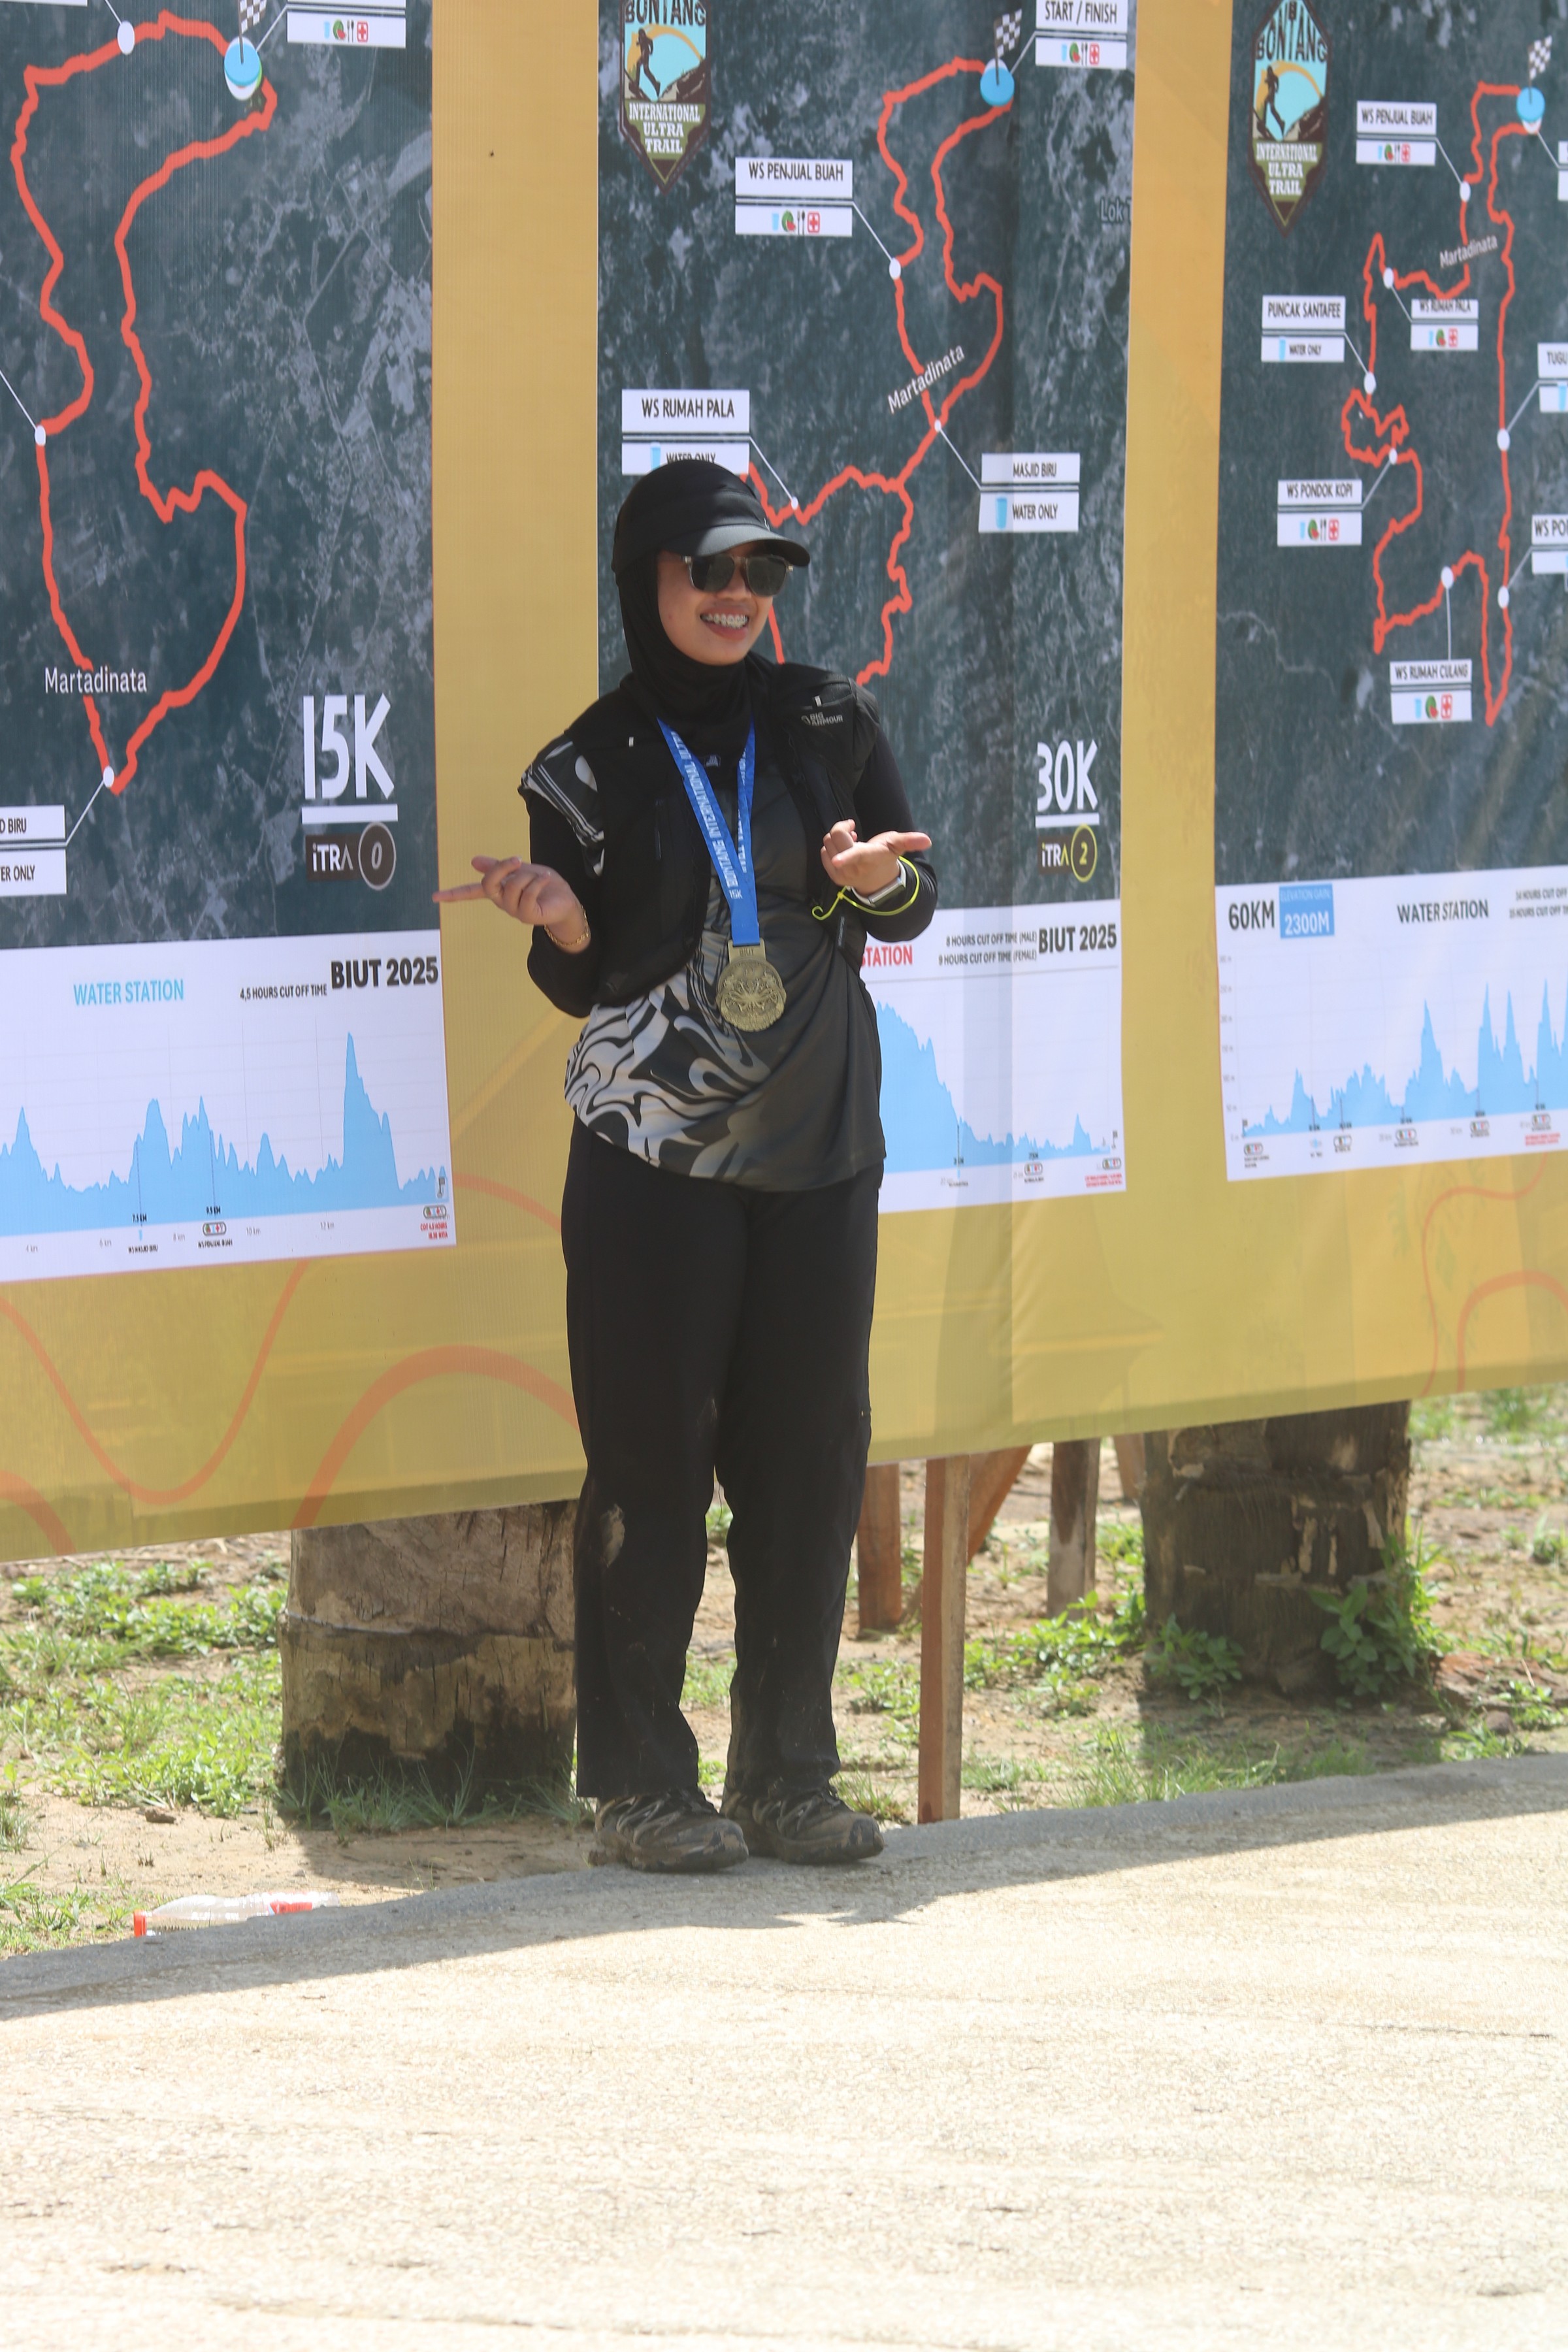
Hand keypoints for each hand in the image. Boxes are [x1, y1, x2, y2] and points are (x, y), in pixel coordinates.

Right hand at [433, 857, 589, 948]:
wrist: (566, 900)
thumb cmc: (543, 885)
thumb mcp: (520, 870)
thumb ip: (498, 867)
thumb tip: (473, 861)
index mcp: (498, 891)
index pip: (471, 892)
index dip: (453, 894)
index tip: (434, 897)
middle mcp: (502, 903)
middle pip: (489, 884)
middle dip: (502, 867)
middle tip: (518, 859)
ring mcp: (514, 911)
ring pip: (512, 886)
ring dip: (529, 876)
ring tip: (541, 878)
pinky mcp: (528, 916)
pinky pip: (528, 894)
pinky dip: (538, 882)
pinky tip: (546, 879)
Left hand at [819, 819, 930, 897]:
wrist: (877, 880)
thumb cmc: (885, 856)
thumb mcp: (897, 845)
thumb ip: (910, 841)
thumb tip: (928, 840)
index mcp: (869, 857)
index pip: (856, 854)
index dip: (846, 857)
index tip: (838, 861)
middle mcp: (854, 868)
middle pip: (836, 836)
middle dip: (844, 828)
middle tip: (854, 831)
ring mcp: (842, 873)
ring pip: (828, 841)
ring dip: (838, 838)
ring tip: (852, 842)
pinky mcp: (833, 875)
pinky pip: (823, 851)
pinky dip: (831, 847)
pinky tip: (845, 850)